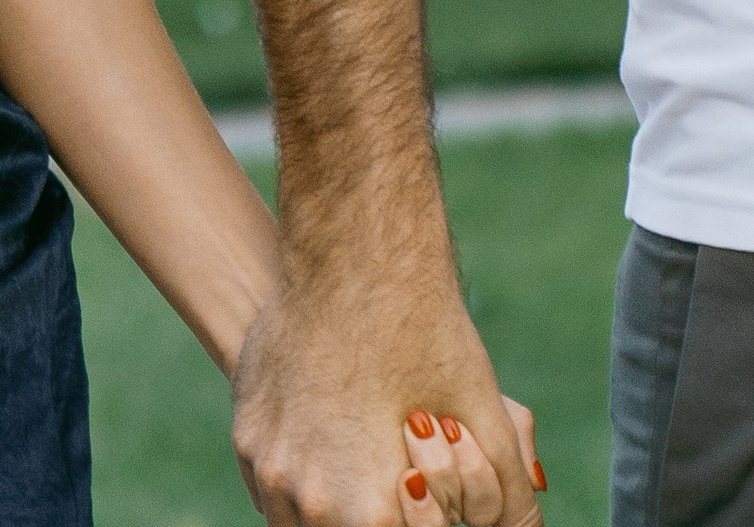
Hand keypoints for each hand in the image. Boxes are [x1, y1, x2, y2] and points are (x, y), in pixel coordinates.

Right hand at [233, 274, 539, 526]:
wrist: (352, 254)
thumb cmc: (424, 333)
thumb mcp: (485, 415)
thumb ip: (507, 494)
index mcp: (367, 509)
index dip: (417, 526)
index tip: (415, 499)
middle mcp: (309, 498)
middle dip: (374, 522)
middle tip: (392, 487)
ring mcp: (268, 466)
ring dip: (330, 514)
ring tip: (361, 477)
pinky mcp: (246, 434)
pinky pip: (269, 491)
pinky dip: (298, 486)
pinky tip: (328, 451)